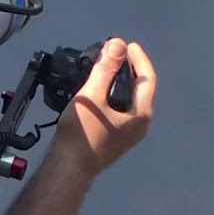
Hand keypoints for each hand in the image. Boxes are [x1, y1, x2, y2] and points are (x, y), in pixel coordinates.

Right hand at [49, 38, 154, 177]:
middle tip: (115, 54)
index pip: (148, 78)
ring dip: (120, 81)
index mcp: (141, 114)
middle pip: (141, 88)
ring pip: (129, 100)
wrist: (65, 170)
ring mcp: (128, 134)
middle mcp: (140, 125)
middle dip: (130, 68)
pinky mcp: (115, 138)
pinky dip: (113, 94)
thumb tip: (118, 44)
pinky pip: (120, 109)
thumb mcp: (92, 96)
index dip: (139, 58)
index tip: (128, 44)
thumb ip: (105, 69)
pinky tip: (99, 90)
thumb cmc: (80, 134)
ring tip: (106, 67)